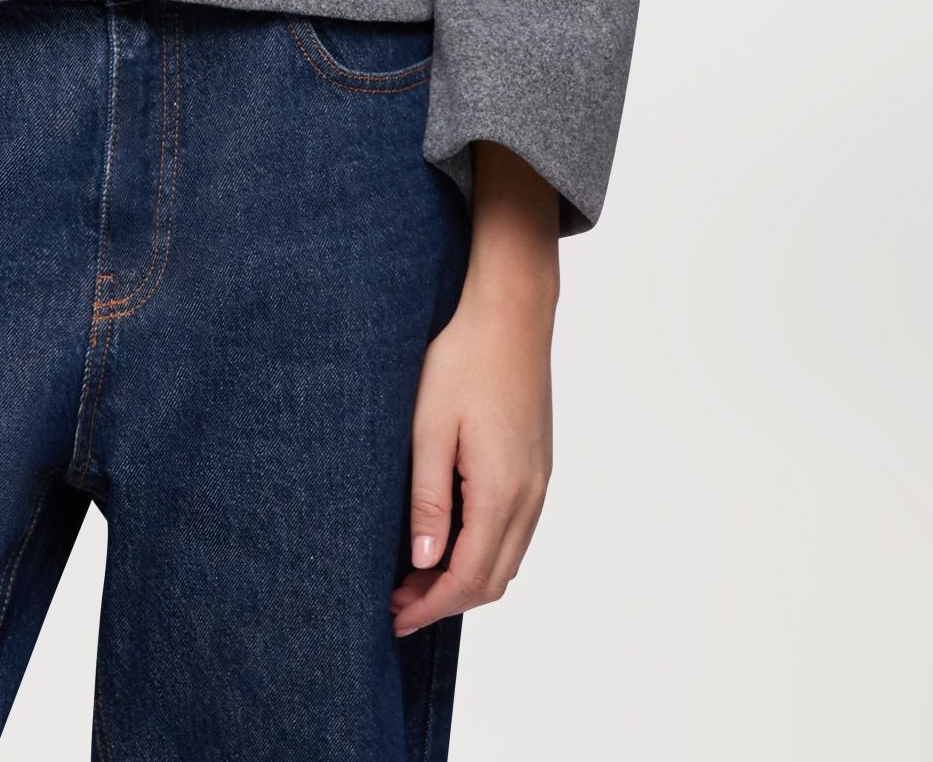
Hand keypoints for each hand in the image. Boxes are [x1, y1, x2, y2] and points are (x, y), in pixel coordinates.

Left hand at [390, 142, 557, 636]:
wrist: (511, 313)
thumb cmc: (463, 360)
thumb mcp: (430, 428)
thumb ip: (428, 499)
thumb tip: (422, 563)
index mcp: (501, 490)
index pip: (468, 576)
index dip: (430, 606)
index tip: (394, 618)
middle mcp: (529, 495)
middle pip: (493, 578)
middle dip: (445, 600)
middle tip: (396, 602)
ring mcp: (539, 481)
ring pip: (508, 557)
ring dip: (465, 578)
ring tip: (415, 577)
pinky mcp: (537, 466)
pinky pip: (516, 530)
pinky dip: (484, 551)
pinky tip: (450, 539)